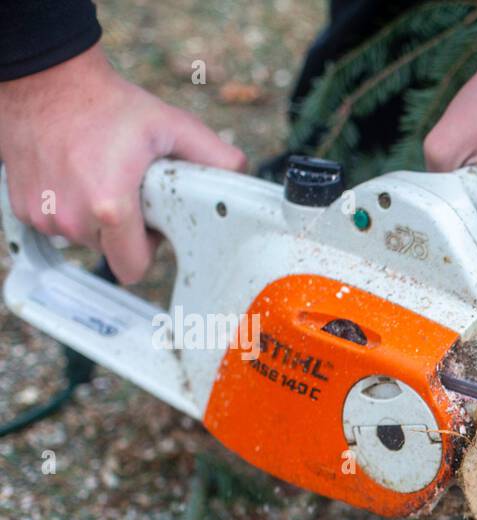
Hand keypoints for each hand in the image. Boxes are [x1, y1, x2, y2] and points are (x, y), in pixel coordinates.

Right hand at [0, 44, 245, 283]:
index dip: (148, 248)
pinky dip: (67, 206)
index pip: (134, 269)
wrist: (44, 79)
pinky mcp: (23, 207)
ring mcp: (43, 214)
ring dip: (95, 218)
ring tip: (101, 175)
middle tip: (128, 188)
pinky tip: (74, 174)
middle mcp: (72, 217)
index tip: (151, 222)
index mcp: (110, 207)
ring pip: (83, 238)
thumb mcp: (169, 126)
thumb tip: (241, 174)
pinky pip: (55, 222)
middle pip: (111, 251)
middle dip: (125, 230)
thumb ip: (212, 155)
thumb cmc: (105, 103)